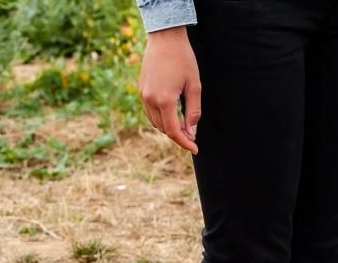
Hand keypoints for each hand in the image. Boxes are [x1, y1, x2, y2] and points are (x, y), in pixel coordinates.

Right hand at [139, 27, 200, 153]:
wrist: (164, 39)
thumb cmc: (183, 60)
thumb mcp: (194, 86)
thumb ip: (193, 111)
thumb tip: (192, 132)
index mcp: (164, 100)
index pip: (174, 131)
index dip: (185, 143)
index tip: (196, 149)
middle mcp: (150, 99)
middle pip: (164, 129)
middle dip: (179, 136)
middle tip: (194, 137)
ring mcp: (143, 95)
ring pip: (155, 122)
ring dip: (169, 128)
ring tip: (185, 127)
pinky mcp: (141, 89)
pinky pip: (150, 112)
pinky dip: (161, 118)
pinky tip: (173, 116)